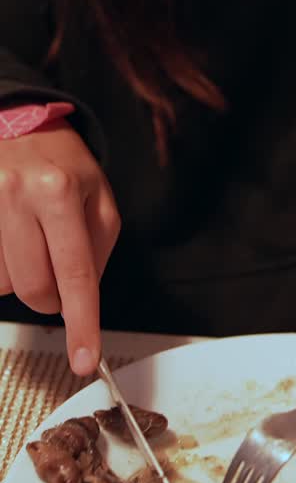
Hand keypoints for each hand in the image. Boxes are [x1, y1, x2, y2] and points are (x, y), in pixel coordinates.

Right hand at [0, 121, 120, 375]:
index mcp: (60, 193)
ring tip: (29, 243)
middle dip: (50, 297)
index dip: (81, 323)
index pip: (76, 274)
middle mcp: (16, 195)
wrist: (17, 121)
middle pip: (33, 288)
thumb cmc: (62, 164)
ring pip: (3, 283)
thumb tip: (81, 300)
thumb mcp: (99, 198)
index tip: (84, 360)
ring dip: (21, 278)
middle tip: (56, 277)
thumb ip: (97, 251)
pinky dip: (2, 268)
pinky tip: (11, 243)